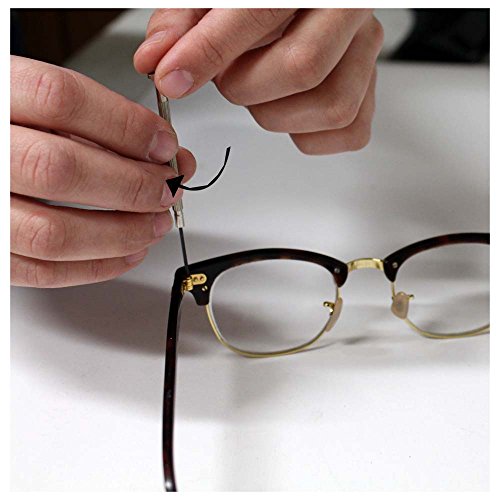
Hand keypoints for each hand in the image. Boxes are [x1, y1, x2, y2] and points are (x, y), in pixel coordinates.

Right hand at [10, 56, 195, 286]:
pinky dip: (99, 266)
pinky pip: (44, 272)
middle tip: (167, 190)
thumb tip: (165, 151)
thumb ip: (101, 123)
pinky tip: (130, 250)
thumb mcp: (45, 108)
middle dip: (133, 186)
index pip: (60, 100)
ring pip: (53, 234)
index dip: (126, 125)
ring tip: (156, 224)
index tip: (164, 145)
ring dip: (122, 233)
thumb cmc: (14, 133)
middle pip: (61, 170)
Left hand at [134, 8, 382, 154]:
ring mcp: (365, 53)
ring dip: (276, 114)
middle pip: (302, 67)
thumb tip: (157, 59)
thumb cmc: (256, 1)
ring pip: (331, 106)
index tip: (172, 78)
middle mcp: (348, 11)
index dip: (208, 52)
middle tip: (227, 79)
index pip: (258, 14)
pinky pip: (350, 131)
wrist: (300, 3)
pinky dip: (308, 135)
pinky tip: (287, 110)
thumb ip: (182, 23)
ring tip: (258, 90)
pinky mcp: (370, 92)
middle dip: (246, 88)